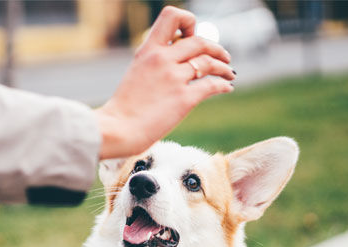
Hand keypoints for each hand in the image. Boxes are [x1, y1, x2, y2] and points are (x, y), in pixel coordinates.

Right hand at [96, 6, 234, 158]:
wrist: (118, 130)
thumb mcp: (136, 74)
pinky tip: (227, 88)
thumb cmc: (124, 109)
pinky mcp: (184, 99)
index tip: (192, 36)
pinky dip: (223, 85)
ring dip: (224, 67)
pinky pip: (211, 85)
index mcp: (148, 51)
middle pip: (200, 41)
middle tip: (224, 57)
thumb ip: (154, 65)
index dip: (188, 23)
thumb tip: (175, 64)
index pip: (172, 17)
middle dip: (216, 48)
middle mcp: (163, 59)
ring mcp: (175, 78)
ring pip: (209, 62)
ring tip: (229, 73)